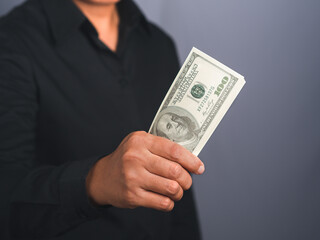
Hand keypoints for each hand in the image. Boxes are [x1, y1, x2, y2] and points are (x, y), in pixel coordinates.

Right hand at [86, 131, 204, 211]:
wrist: (102, 177)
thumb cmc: (126, 159)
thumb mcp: (140, 144)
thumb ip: (161, 147)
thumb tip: (190, 158)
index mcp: (141, 141)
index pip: (174, 150)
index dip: (191, 160)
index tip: (199, 167)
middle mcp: (136, 158)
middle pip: (175, 171)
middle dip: (187, 179)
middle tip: (186, 181)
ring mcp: (133, 178)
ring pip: (172, 188)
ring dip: (179, 192)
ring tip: (176, 191)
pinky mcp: (132, 196)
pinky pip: (162, 203)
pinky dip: (169, 203)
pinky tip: (166, 199)